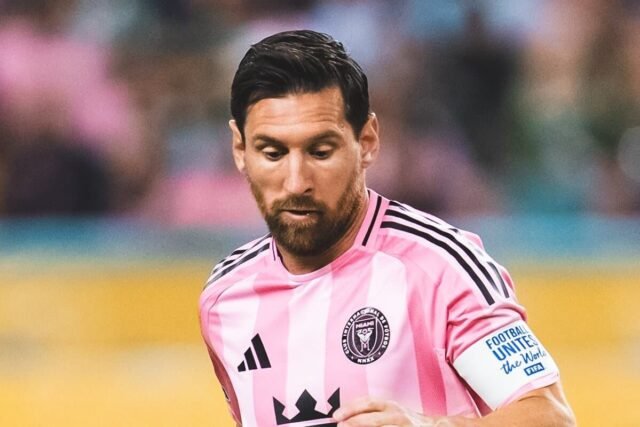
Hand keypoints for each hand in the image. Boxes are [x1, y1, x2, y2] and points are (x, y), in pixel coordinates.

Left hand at [333, 397, 467, 426]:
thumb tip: (345, 419)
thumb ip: (372, 414)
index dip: (351, 408)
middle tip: (341, 425)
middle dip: (356, 421)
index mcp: (390, 406)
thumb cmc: (406, 421)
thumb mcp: (390, 412)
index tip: (336, 415)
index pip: (368, 403)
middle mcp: (397, 415)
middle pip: (374, 418)